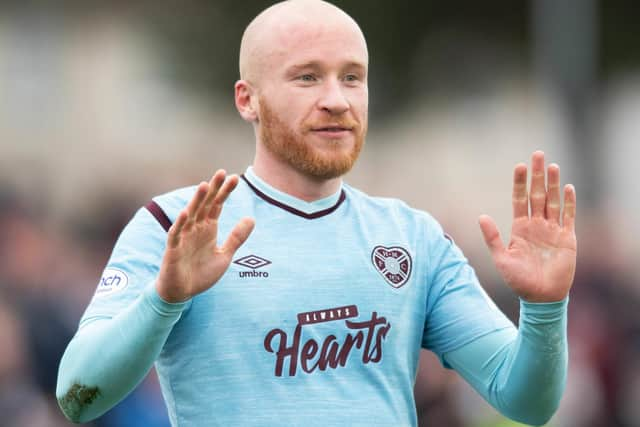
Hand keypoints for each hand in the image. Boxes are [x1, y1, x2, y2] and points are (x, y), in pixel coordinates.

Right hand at [156, 170, 254, 302]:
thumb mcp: (225, 255)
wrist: (182, 292)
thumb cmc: (201, 273)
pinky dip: (179, 224)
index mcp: (208, 228)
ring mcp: (183, 237)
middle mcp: (195, 228)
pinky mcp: (173, 249)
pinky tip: (185, 213)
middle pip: (205, 204)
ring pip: (190, 214)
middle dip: (213, 189)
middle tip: (222, 172)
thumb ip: (236, 237)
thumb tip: (251, 218)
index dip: (225, 192)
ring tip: (205, 185)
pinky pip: (176, 234)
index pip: (217, 205)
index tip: (235, 178)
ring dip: (197, 200)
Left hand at [479, 151, 576, 301]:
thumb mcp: (501, 258)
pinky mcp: (567, 238)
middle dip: (537, 175)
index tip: (519, 166)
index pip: (519, 199)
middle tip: (538, 154)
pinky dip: (569, 202)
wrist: (540, 296)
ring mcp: (552, 230)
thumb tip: (481, 216)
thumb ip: (492, 237)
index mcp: (519, 228)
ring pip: (553, 201)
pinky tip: (568, 188)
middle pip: (537, 194)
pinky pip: (569, 216)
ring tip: (553, 165)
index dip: (519, 182)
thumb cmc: (519, 280)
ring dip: (553, 184)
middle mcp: (536, 225)